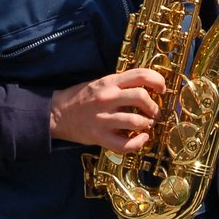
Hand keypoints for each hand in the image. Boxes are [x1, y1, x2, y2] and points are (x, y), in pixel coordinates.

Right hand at [50, 68, 164, 152]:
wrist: (57, 114)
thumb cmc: (82, 97)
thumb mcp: (100, 83)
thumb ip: (121, 84)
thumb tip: (148, 88)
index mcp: (109, 82)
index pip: (140, 74)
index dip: (157, 80)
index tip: (162, 88)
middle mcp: (107, 98)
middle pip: (141, 97)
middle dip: (154, 106)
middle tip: (154, 112)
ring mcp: (103, 118)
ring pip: (136, 121)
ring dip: (147, 124)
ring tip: (147, 125)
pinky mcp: (99, 136)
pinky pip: (124, 144)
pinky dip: (138, 143)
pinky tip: (141, 139)